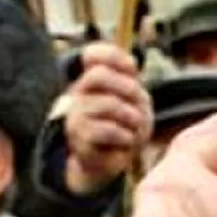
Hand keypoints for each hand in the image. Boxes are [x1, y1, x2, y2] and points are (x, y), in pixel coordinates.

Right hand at [63, 43, 151, 194]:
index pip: (94, 55)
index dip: (113, 55)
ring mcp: (77, 116)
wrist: (111, 162)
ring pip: (109, 104)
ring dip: (133, 118)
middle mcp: (79, 94)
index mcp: (94, 81)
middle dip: (128, 88)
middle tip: (140, 102)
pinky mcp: (80, 139)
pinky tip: (127, 142)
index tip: (134, 67)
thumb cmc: (126, 127)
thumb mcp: (136, 102)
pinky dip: (126, 137)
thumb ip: (132, 83)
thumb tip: (131, 62)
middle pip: (99, 75)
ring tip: (136, 128)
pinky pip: (108, 130)